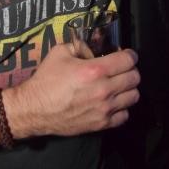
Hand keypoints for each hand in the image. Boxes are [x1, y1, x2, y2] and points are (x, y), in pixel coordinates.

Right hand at [6, 44, 139, 137]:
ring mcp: (104, 109)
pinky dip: (122, 108)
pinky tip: (113, 103)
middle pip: (135, 78)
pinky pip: (125, 115)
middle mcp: (104, 89)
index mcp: (95, 70)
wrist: (33, 109)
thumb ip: (79, 45)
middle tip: (121, 69)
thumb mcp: (60, 52)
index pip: (128, 60)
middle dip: (130, 70)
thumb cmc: (46, 79)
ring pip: (133, 96)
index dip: (129, 55)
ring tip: (118, 86)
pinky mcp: (101, 124)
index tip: (125, 55)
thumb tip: (92, 44)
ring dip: (128, 89)